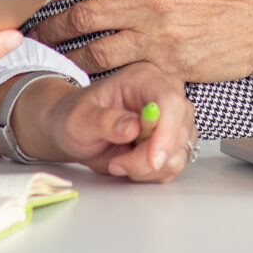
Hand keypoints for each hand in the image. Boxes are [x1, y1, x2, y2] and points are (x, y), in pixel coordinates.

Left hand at [10, 63, 196, 181]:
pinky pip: (173, 164)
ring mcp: (170, 119)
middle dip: (149, 158)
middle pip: (180, 129)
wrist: (73, 130)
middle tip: (117, 164)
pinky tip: (129, 165)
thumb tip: (133, 128)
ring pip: (179, 151)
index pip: (170, 101)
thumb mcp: (78, 119)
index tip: (152, 160)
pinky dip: (151, 173)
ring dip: (148, 168)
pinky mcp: (170, 141)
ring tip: (118, 163)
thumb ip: (104, 122)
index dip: (167, 132)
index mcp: (143, 79)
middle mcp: (163, 94)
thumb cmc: (73, 117)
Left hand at [26, 0, 252, 84]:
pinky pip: (123, 73)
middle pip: (83, 13)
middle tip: (34, 28)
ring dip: (68, 53)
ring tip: (51, 54)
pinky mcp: (170, 66)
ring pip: (95, 49)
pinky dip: (101, 75)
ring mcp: (159, 36)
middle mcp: (151, 0)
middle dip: (52, 23)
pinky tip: (86, 75)